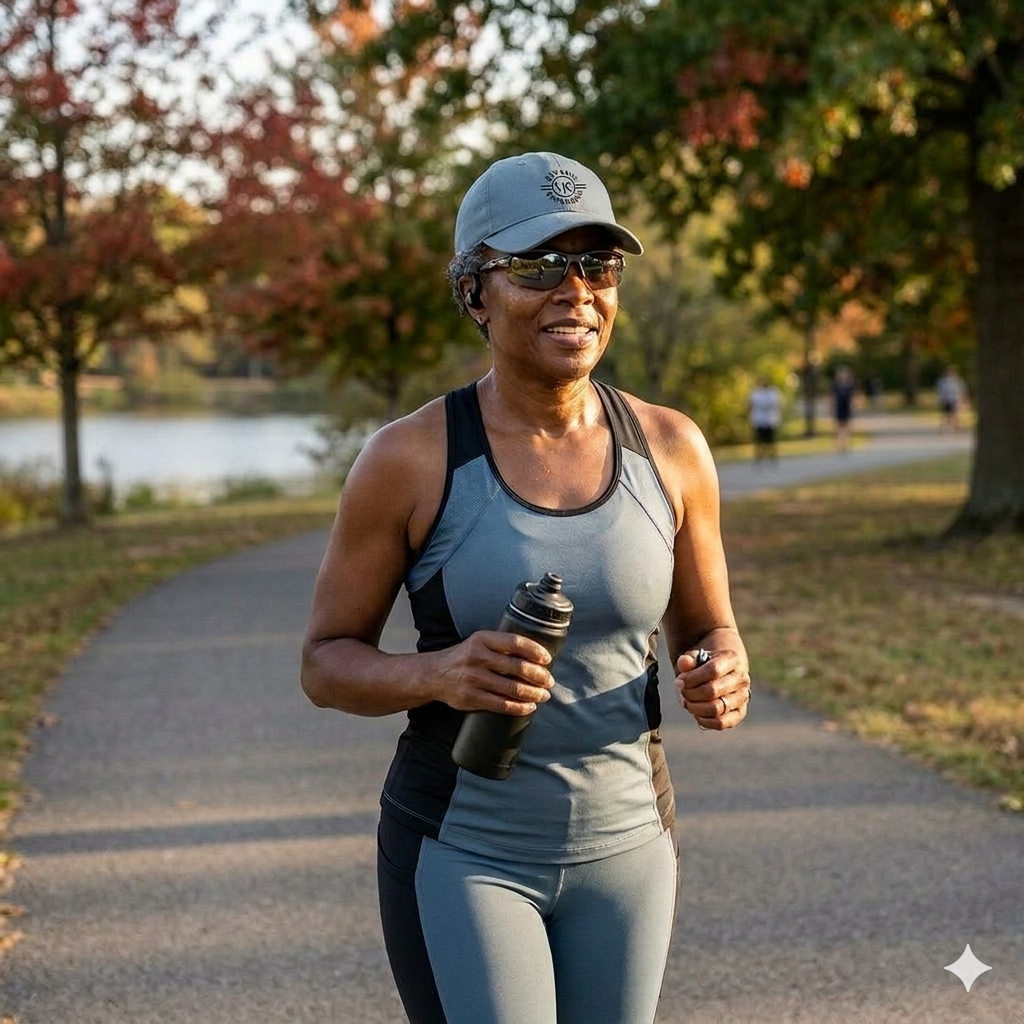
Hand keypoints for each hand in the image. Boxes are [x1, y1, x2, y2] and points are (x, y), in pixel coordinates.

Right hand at [432, 631, 554, 715]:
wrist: (434, 675)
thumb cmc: (464, 658)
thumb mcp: (479, 643)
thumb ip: (501, 646)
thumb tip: (535, 657)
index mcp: (482, 639)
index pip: (515, 642)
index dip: (535, 651)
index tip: (547, 659)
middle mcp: (478, 657)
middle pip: (517, 667)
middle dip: (539, 676)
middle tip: (549, 681)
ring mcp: (474, 679)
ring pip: (512, 688)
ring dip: (534, 693)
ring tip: (543, 695)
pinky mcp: (471, 698)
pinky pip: (502, 704)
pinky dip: (520, 707)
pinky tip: (529, 706)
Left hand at [675, 648, 750, 730]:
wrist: (718, 675)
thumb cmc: (703, 666)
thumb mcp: (694, 658)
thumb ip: (687, 660)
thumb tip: (684, 663)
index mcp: (732, 660)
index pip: (713, 670)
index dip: (692, 678)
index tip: (679, 681)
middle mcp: (742, 678)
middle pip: (712, 691)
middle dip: (691, 693)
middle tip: (682, 692)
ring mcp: (742, 697)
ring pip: (716, 709)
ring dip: (695, 707)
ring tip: (688, 702)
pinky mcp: (739, 713)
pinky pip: (720, 723)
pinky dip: (703, 720)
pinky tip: (696, 712)